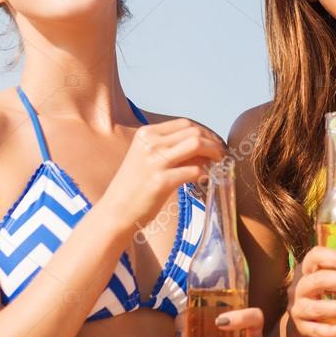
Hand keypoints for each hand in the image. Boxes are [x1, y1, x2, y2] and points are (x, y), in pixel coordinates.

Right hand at [102, 118, 224, 230]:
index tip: (212, 143)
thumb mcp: (146, 158)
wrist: (115, 212)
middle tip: (220, 154)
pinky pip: (194, 170)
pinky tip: (203, 179)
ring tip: (217, 164)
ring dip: (213, 153)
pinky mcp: (161, 181)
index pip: (185, 124)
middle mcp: (150, 143)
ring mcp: (155, 162)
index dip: (204, 132)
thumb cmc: (134, 186)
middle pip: (194, 132)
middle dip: (212, 142)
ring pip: (197, 145)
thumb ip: (170, 148)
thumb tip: (204, 145)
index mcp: (146, 133)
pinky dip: (204, 173)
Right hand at [288, 246, 335, 336]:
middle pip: (318, 281)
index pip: (315, 256)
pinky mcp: (303, 328)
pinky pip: (317, 330)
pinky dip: (333, 331)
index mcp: (308, 268)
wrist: (306, 321)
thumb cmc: (327, 292)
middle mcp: (300, 287)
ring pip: (318, 308)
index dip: (335, 258)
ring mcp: (299, 308)